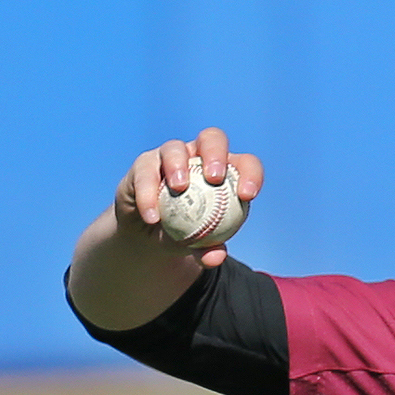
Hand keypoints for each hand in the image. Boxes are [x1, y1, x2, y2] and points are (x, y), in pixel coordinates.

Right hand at [115, 127, 264, 267]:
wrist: (149, 233)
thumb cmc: (185, 234)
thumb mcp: (197, 246)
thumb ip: (208, 250)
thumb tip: (216, 257)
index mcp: (224, 171)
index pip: (245, 164)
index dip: (251, 174)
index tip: (247, 195)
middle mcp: (198, 156)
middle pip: (212, 138)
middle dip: (216, 154)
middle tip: (215, 178)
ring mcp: (170, 156)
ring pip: (174, 148)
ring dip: (177, 165)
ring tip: (180, 188)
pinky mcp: (143, 164)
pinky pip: (145, 172)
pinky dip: (149, 193)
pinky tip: (152, 216)